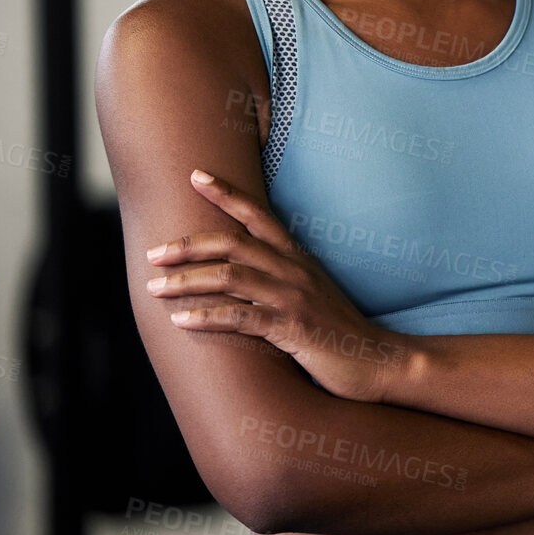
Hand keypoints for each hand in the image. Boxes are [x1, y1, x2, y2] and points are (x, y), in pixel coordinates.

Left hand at [145, 168, 410, 402]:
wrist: (379, 359)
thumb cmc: (341, 331)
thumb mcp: (313, 294)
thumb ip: (282, 279)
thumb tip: (242, 275)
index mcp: (298, 259)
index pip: (259, 216)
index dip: (227, 194)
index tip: (196, 175)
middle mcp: (294, 271)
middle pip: (233, 243)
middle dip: (188, 244)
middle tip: (154, 252)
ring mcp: (294, 298)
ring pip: (231, 277)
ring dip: (186, 281)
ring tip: (154, 287)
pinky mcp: (294, 327)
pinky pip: (242, 317)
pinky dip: (207, 317)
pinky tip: (181, 321)